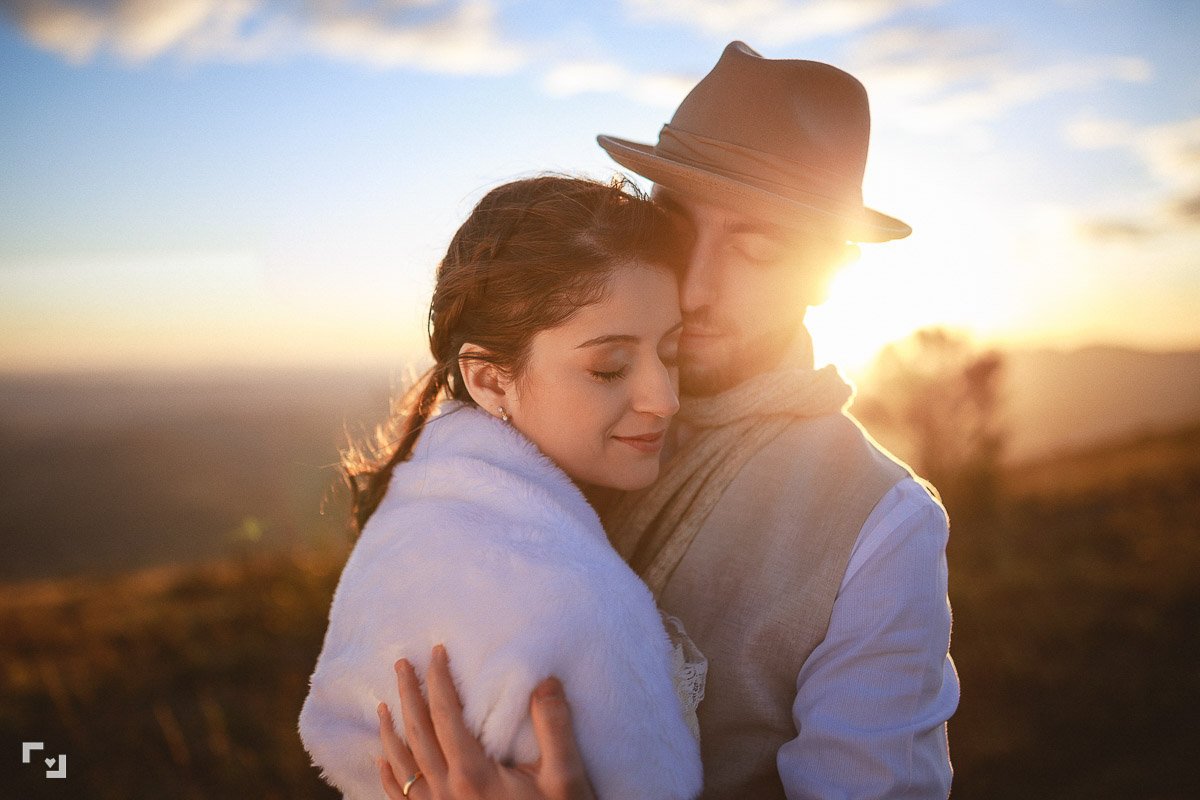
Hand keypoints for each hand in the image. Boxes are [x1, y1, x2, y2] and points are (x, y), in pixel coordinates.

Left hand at [377, 645, 596, 799]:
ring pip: (403, 765)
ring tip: (383, 703)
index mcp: (473, 775)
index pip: (446, 715)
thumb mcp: (566, 777)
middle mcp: (447, 792)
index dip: (438, 680)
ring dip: (391, 730)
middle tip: (401, 663)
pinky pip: (402, 797)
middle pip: (417, 734)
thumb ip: (554, 726)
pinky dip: (388, 775)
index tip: (436, 652)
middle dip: (407, 695)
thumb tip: (545, 680)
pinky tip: (381, 759)